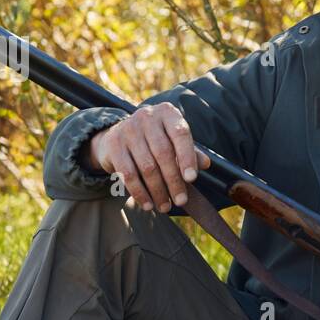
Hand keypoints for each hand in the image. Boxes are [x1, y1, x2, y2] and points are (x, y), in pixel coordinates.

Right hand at [85, 104, 209, 212]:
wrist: (120, 135)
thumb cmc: (156, 139)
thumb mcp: (175, 141)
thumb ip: (191, 151)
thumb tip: (206, 164)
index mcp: (167, 113)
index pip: (180, 134)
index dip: (187, 157)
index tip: (192, 179)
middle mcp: (147, 116)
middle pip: (163, 153)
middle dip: (174, 181)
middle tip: (181, 201)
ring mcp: (128, 128)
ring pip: (147, 166)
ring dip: (158, 191)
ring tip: (165, 206)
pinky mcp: (114, 144)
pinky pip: (128, 174)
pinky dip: (139, 192)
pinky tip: (148, 204)